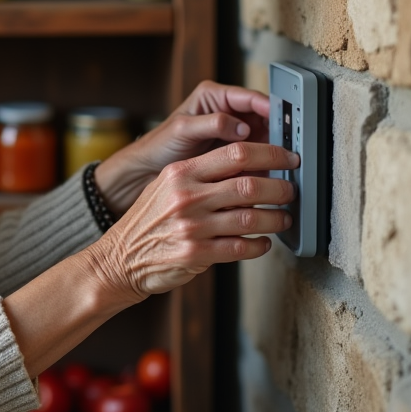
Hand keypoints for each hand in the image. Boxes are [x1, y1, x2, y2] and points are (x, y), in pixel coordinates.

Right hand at [81, 142, 298, 301]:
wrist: (120, 258)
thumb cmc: (149, 220)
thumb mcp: (167, 186)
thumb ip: (202, 175)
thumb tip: (249, 166)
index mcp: (180, 173)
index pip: (235, 153)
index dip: (269, 153)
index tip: (286, 158)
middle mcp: (186, 196)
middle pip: (248, 183)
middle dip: (279, 187)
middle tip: (290, 191)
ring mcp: (191, 226)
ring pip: (251, 216)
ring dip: (275, 218)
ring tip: (282, 218)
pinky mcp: (196, 254)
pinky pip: (241, 247)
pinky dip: (259, 245)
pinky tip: (263, 242)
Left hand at [95, 80, 271, 213]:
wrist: (149, 169)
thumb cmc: (161, 144)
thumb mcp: (183, 129)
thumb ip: (213, 123)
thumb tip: (242, 126)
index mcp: (214, 96)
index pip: (249, 96)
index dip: (268, 107)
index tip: (282, 120)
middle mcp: (227, 111)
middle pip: (262, 116)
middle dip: (275, 129)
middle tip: (288, 143)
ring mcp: (231, 133)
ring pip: (261, 136)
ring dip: (271, 147)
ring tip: (283, 159)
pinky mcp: (232, 152)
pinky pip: (253, 154)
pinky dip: (261, 161)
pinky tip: (269, 170)